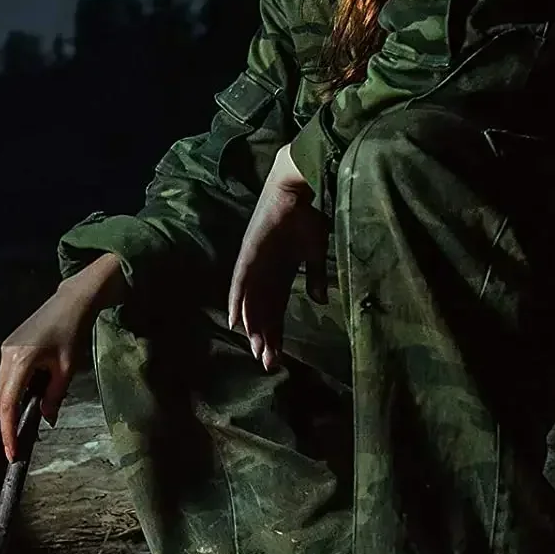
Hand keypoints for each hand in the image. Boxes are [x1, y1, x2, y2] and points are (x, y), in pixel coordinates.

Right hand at [0, 254, 124, 459]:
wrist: (70, 303)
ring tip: (26, 422)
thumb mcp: (67, 369)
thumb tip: (46, 419)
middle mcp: (7, 356)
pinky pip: (5, 377)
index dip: (8, 432)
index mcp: (21, 361)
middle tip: (18, 443)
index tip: (11, 452)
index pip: (9, 405)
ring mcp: (5, 350)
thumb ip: (54, 397)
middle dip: (6, 423)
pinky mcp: (8, 347)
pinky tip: (29, 397)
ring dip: (10, 408)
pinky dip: (13, 392)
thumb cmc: (72, 333)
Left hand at [227, 143, 328, 371]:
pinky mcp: (249, 255)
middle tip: (268, 363)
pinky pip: (241, 283)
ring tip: (257, 350)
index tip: (279, 356)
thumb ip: (316, 276)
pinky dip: (238, 302)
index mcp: (279, 274)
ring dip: (254, 327)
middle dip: (265, 338)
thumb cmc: (306, 217)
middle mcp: (263, 273)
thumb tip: (319, 301)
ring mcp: (254, 265)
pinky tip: (236, 321)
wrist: (296, 190)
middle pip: (263, 312)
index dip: (277, 333)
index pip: (276, 310)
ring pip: (251, 303)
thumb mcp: (315, 252)